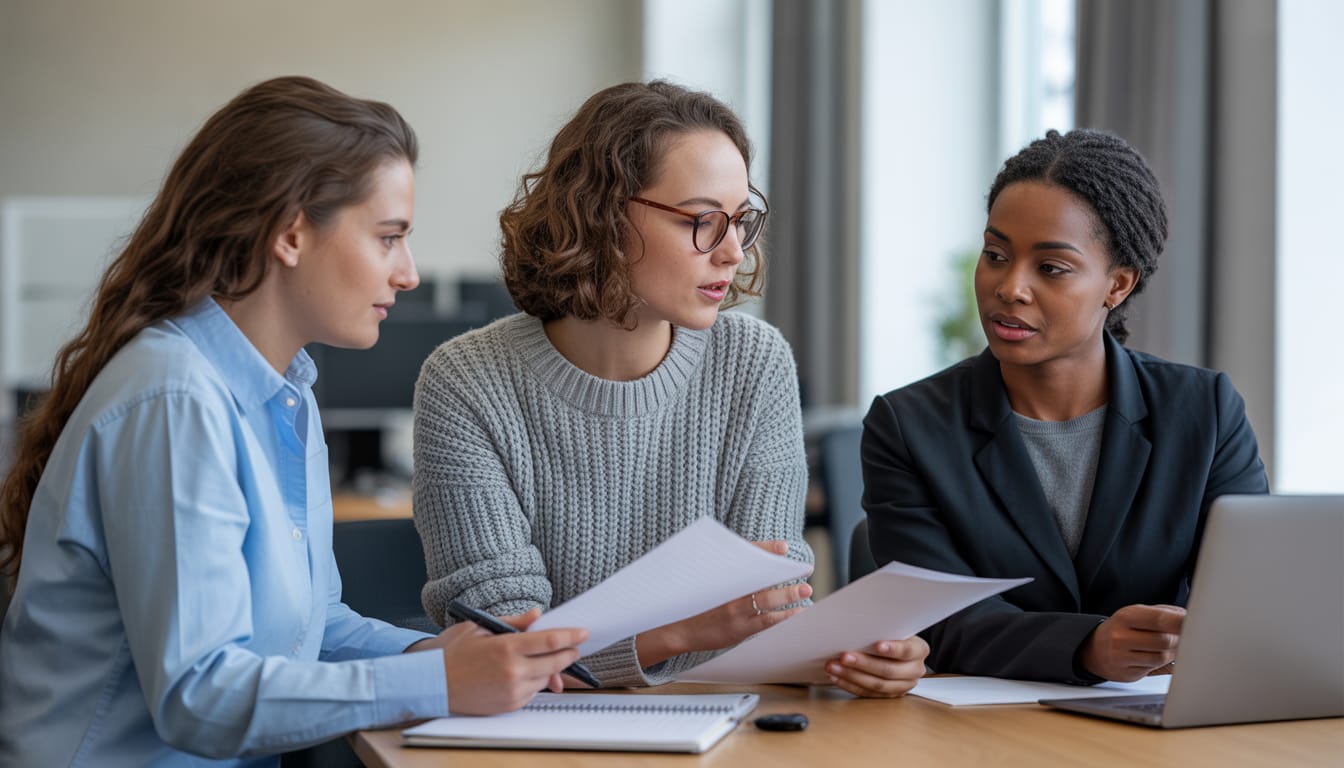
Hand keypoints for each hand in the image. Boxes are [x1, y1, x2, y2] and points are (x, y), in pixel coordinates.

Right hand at [414, 607, 587, 714]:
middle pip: (555, 662)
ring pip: (546, 678)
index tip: (583, 633)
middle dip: (568, 654)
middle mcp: (513, 671)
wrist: (431, 683)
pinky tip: (525, 673)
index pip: (549, 640)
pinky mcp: (509, 705)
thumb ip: (513, 621)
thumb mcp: (480, 626)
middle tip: (574, 648)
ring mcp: (512, 691)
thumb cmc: (452, 652)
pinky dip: (535, 682)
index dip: (570, 636)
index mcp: (506, 647)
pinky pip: (533, 692)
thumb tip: (537, 614)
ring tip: (545, 658)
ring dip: (550, 669)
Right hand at [635, 540, 812, 666]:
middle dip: (784, 574)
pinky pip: (765, 622)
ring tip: (806, 592)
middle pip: (761, 579)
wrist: (677, 629)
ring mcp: (734, 611)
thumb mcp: (708, 582)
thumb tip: (755, 559)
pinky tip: (796, 614)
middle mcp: (728, 591)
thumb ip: (728, 571)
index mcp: (721, 576)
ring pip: (767, 601)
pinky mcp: (738, 629)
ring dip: (788, 596)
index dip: (765, 549)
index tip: (783, 546)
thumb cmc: (695, 605)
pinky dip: (783, 617)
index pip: (746, 556)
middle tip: (805, 571)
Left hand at [824, 636, 929, 696]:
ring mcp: (903, 685)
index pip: (907, 650)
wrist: (900, 648)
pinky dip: (849, 685)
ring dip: (852, 676)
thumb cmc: (894, 634)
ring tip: (834, 666)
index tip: (877, 645)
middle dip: (864, 664)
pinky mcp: (889, 695)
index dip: (892, 649)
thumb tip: (858, 626)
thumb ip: (883, 629)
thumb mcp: (895, 628)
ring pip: (877, 685)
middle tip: (844, 656)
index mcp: (919, 650)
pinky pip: (868, 693)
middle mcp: (914, 670)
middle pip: (889, 671)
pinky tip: (836, 676)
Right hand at [1078, 604, 1183, 681]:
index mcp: (1125, 617)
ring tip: (1170, 647)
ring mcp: (1120, 657)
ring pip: (1161, 657)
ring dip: (1171, 653)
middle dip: (1179, 639)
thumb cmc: (1123, 629)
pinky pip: (1153, 670)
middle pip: (1163, 640)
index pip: (1158, 619)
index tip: (1194, 622)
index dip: (1179, 622)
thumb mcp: (1137, 614)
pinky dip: (1160, 663)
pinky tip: (1155, 656)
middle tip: (1185, 636)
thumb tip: (1189, 617)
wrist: (1095, 649)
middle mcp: (1120, 636)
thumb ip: (1164, 613)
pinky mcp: (1125, 674)